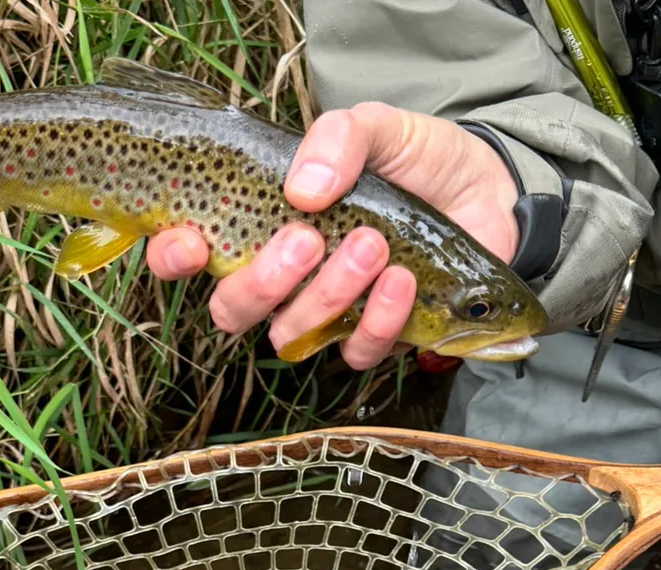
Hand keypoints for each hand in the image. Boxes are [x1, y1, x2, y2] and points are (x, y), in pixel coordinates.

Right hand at [145, 102, 520, 369]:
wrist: (488, 192)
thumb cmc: (417, 160)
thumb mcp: (377, 127)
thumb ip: (337, 139)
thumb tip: (301, 189)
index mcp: (260, 224)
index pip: (187, 253)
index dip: (172, 257)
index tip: (192, 242)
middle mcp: (282, 280)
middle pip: (231, 310)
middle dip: (263, 282)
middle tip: (307, 240)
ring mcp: (324, 314)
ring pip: (290, 336)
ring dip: (327, 295)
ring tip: (372, 245)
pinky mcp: (373, 337)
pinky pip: (355, 351)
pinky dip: (377, 318)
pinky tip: (402, 279)